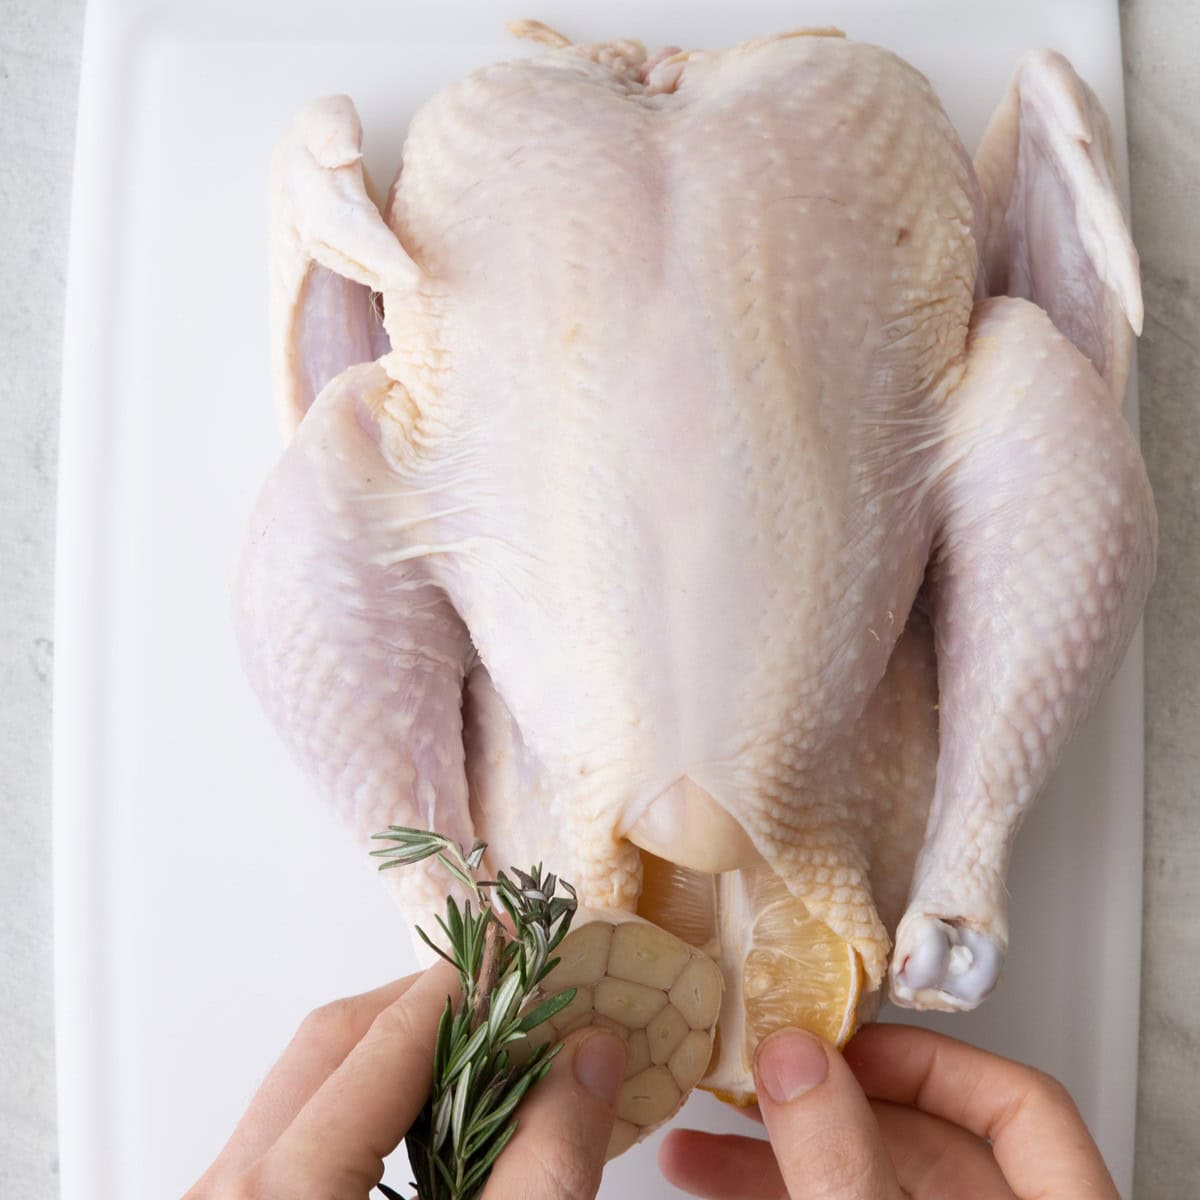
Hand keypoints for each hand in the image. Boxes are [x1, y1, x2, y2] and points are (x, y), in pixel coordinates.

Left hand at [185, 960, 627, 1199]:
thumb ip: (543, 1170)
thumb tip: (590, 1057)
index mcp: (282, 1199)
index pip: (382, 1043)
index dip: (462, 988)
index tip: (515, 954)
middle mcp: (226, 1194)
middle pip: (328, 1044)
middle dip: (423, 1007)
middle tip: (501, 997)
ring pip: (302, 1085)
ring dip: (391, 1054)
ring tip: (473, 1058)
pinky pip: (290, 1134)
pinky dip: (362, 1108)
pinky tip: (419, 1134)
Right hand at [660, 1023, 1119, 1198]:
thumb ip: (845, 1162)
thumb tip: (795, 1061)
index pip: (1017, 1101)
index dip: (926, 1059)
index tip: (842, 1045)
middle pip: (923, 1138)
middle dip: (817, 1104)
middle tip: (749, 1079)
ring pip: (868, 1183)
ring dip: (779, 1155)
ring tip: (698, 1144)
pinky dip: (779, 1197)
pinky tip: (720, 1186)